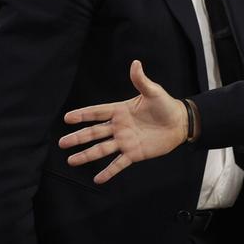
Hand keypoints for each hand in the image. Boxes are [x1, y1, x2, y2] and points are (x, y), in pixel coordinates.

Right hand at [59, 61, 187, 182]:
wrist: (180, 123)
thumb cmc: (166, 105)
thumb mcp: (154, 92)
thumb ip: (141, 80)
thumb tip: (135, 63)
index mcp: (120, 111)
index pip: (97, 113)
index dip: (83, 115)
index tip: (67, 118)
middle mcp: (118, 127)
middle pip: (94, 133)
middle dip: (78, 138)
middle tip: (62, 143)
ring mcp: (124, 141)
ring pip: (102, 149)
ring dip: (86, 155)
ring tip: (71, 161)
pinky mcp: (133, 154)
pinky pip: (118, 164)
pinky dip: (109, 172)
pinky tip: (97, 179)